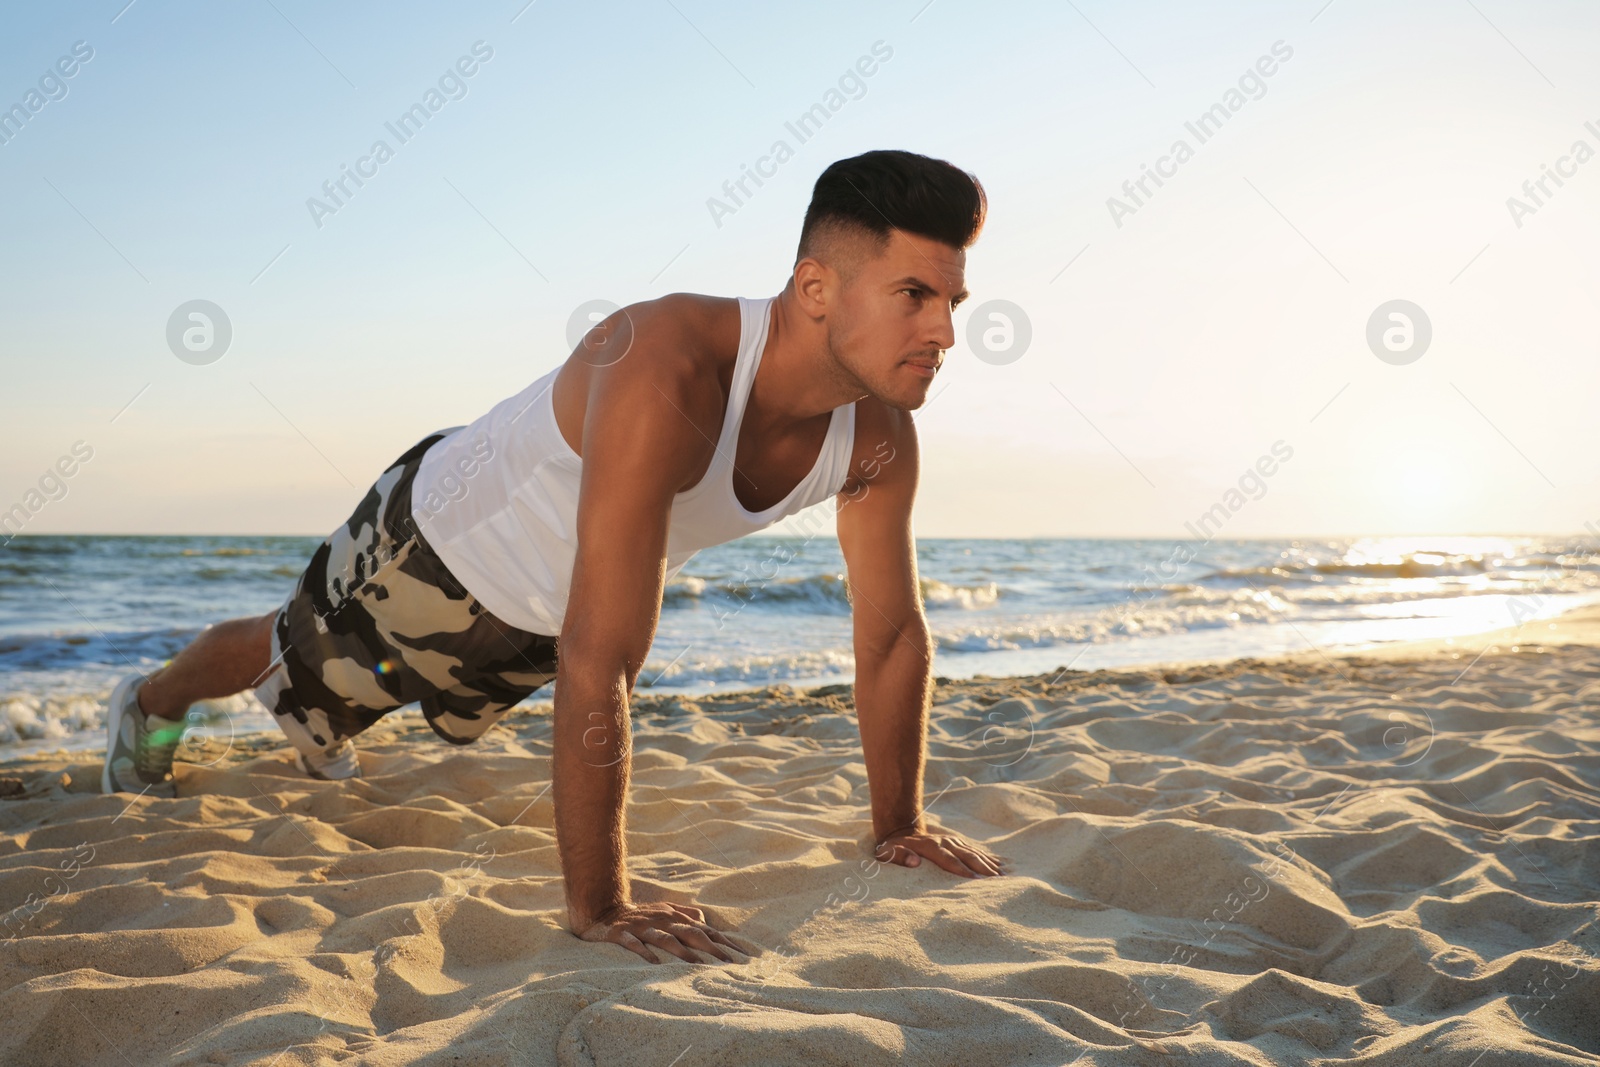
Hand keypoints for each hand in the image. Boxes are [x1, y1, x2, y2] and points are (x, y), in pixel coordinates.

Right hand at [576, 901, 751, 964]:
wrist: (603, 909)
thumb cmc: (639, 914)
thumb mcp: (664, 910)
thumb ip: (685, 913)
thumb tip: (706, 919)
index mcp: (674, 916)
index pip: (705, 929)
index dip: (723, 941)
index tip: (741, 955)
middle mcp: (662, 920)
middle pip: (691, 933)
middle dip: (711, 948)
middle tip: (728, 963)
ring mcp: (643, 927)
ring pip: (666, 939)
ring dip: (682, 952)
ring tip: (697, 964)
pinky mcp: (622, 934)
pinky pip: (634, 944)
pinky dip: (645, 953)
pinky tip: (654, 964)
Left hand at [874, 829, 1003, 877]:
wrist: (900, 830)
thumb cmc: (891, 848)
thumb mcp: (886, 852)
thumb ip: (898, 857)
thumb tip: (915, 862)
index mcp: (929, 846)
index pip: (948, 860)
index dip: (961, 869)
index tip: (974, 879)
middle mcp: (944, 842)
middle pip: (966, 855)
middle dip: (982, 868)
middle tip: (997, 880)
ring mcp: (952, 841)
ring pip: (973, 853)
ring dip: (989, 864)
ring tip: (1003, 876)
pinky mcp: (957, 842)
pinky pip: (975, 850)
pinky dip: (988, 858)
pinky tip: (1000, 866)